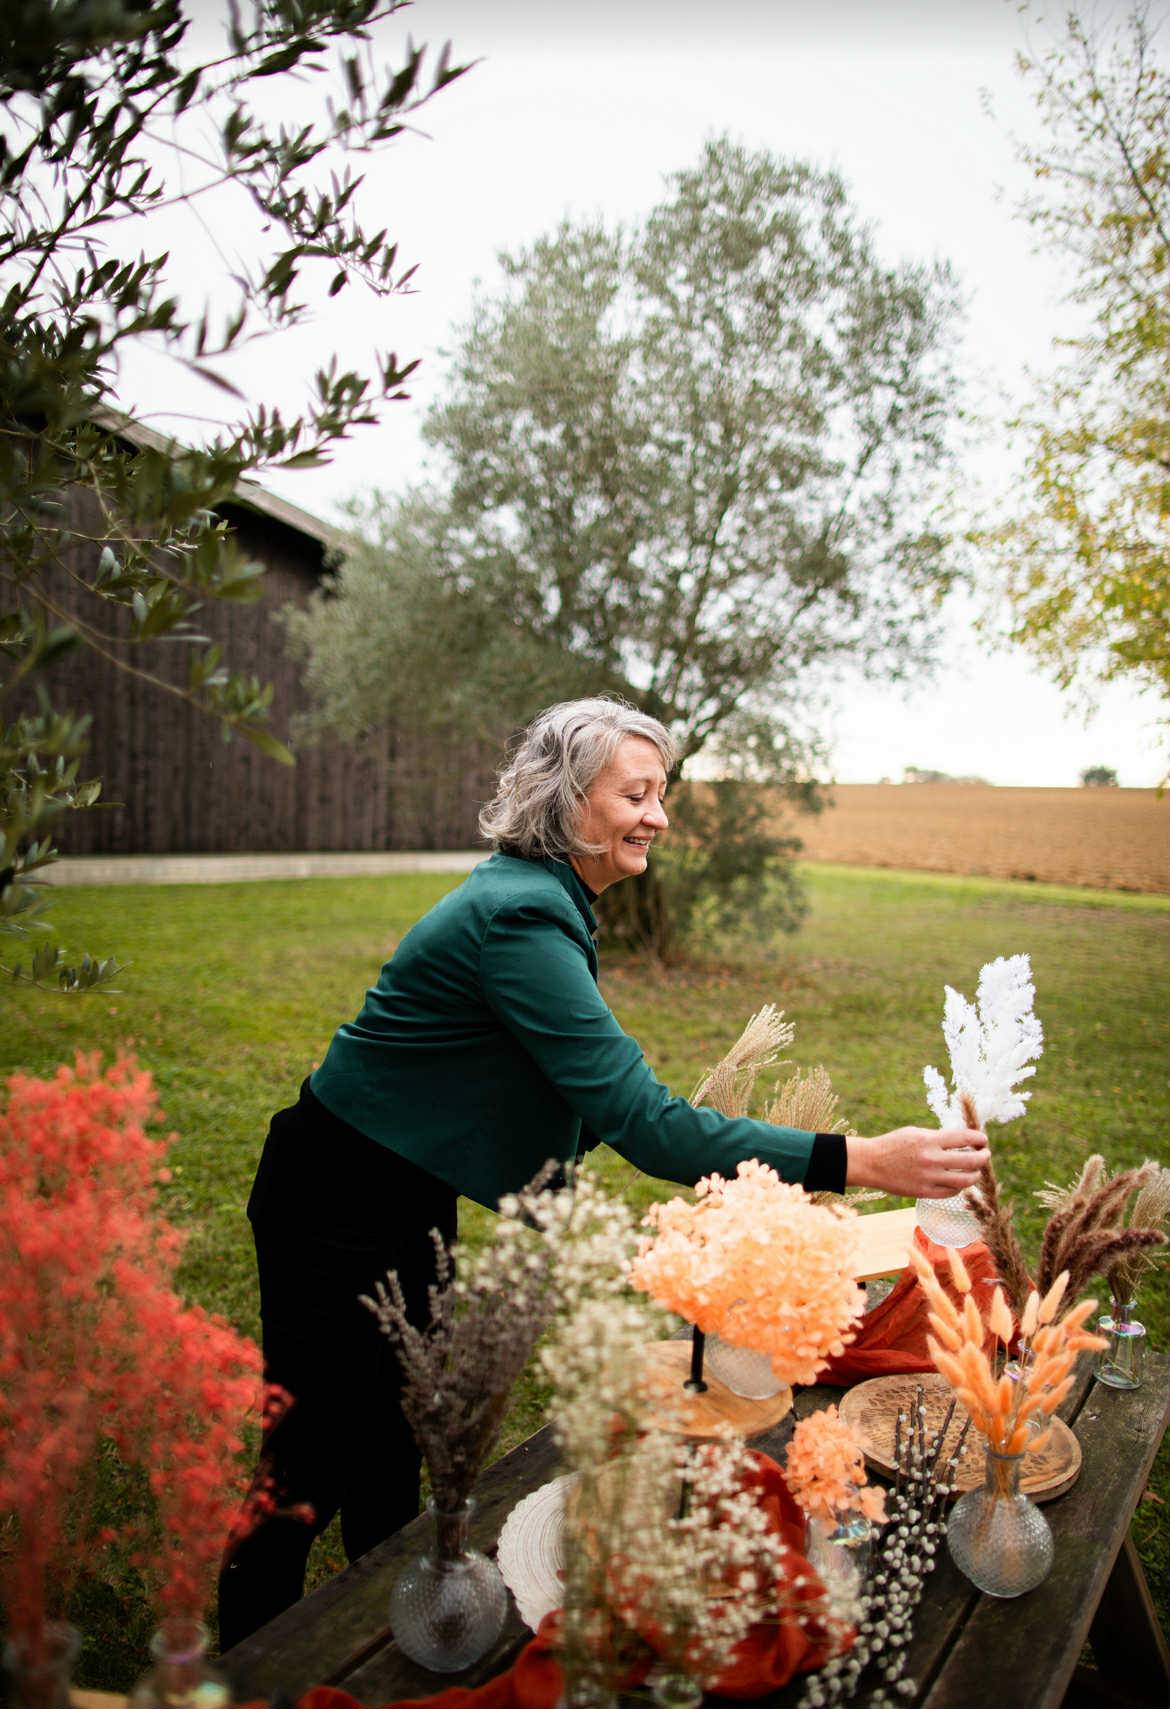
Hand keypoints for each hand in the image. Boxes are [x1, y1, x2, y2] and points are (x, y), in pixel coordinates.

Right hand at [845, 1125, 988, 1198]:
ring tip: (976, 1172)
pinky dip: (958, 1187)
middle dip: (983, 1157)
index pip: (964, 1138)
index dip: (979, 1138)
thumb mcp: (915, 1133)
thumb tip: (962, 1141)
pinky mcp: (924, 1192)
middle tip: (985, 1155)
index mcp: (929, 1140)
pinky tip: (958, 1182)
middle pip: (970, 1161)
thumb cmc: (893, 1144)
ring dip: (975, 1175)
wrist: (871, 1163)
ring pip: (964, 1180)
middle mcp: (931, 1159)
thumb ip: (938, 1137)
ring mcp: (928, 1177)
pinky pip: (950, 1192)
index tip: (983, 1140)